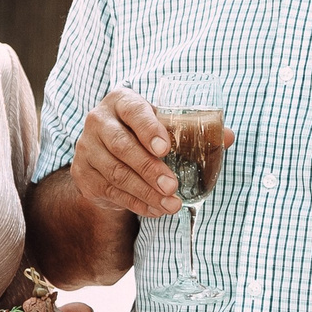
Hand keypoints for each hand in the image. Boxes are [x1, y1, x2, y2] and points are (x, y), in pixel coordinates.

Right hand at [72, 90, 233, 218]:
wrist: (106, 154)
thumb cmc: (142, 133)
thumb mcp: (163, 124)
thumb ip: (193, 129)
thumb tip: (227, 137)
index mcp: (120, 101)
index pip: (133, 111)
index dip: (149, 129)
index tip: (166, 148)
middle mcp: (98, 121)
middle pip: (122, 146)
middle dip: (150, 169)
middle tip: (173, 186)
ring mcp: (86, 149)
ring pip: (116, 173)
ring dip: (146, 192)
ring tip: (171, 204)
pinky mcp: (83, 174)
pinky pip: (111, 192)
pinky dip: (136, 203)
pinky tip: (155, 209)